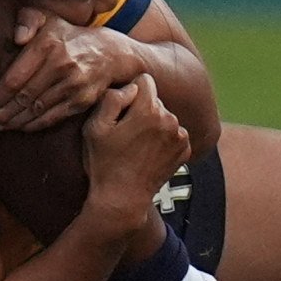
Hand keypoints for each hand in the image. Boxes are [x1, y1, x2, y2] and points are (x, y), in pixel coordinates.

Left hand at [0, 8, 144, 131]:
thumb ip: (28, 20)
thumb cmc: (69, 36)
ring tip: (0, 125)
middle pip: (24, 96)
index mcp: (48, 44)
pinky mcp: (82, 101)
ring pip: (37, 110)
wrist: (110, 53)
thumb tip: (17, 38)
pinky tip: (21, 127)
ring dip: (15, 121)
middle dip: (2, 111)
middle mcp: (61, 64)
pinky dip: (34, 125)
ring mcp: (73, 85)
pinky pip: (53, 117)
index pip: (16, 77)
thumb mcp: (49, 18)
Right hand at [77, 74, 191, 220]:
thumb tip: (132, 88)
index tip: (120, 113)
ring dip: (153, 125)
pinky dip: (163, 139)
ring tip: (136, 146)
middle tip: (125, 133)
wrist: (122, 199)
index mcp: (149, 110)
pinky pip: (173, 132)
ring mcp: (181, 137)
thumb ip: (112, 99)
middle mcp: (170, 120)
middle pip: (155, 100)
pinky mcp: (186, 151)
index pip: (144, 81)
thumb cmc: (104, 163)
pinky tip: (148, 154)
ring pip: (165, 116)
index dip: (129, 94)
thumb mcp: (95, 127)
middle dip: (141, 110)